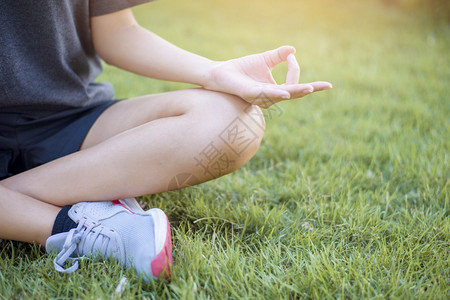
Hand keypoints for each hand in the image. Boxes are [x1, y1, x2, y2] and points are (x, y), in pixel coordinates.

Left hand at [204, 46, 331, 107]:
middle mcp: (271, 97)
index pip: (294, 82)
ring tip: (310, 88)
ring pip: (284, 95)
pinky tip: (286, 92)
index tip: (291, 56)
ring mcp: (262, 97)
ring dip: (297, 91)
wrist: (221, 73)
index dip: (295, 68)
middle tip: (328, 86)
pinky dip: (277, 93)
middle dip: (312, 89)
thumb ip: (278, 56)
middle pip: (296, 94)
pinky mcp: (251, 95)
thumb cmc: (242, 69)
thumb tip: (293, 50)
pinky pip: (266, 95)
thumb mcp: (264, 60)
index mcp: (275, 90)